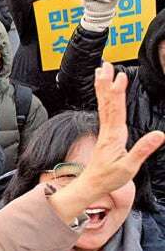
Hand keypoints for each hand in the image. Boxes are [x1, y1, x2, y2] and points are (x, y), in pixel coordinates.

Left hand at [49, 63, 164, 223]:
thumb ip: (143, 150)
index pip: (116, 110)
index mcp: (114, 136)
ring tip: (101, 71)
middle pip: (107, 102)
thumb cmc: (109, 178)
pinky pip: (104, 112)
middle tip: (105, 65)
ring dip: (103, 87)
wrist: (92, 185)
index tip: (120, 77)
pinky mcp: (106, 135)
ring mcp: (106, 132)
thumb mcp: (129, 167)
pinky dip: (105, 99)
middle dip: (107, 83)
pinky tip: (105, 92)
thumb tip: (160, 134)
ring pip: (104, 105)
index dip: (118, 93)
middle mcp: (108, 130)